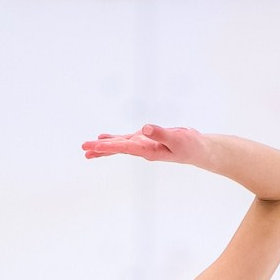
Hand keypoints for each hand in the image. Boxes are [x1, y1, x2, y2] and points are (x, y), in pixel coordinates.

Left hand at [82, 124, 206, 163]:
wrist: (196, 150)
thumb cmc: (189, 145)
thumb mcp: (177, 138)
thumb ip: (161, 133)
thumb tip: (144, 128)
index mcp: (148, 150)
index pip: (125, 148)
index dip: (110, 146)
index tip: (96, 146)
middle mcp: (142, 149)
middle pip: (117, 149)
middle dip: (100, 149)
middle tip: (84, 149)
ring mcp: (142, 145)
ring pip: (119, 145)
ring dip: (103, 146)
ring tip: (87, 148)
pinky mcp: (145, 140)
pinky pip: (125, 140)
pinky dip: (113, 140)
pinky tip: (103, 138)